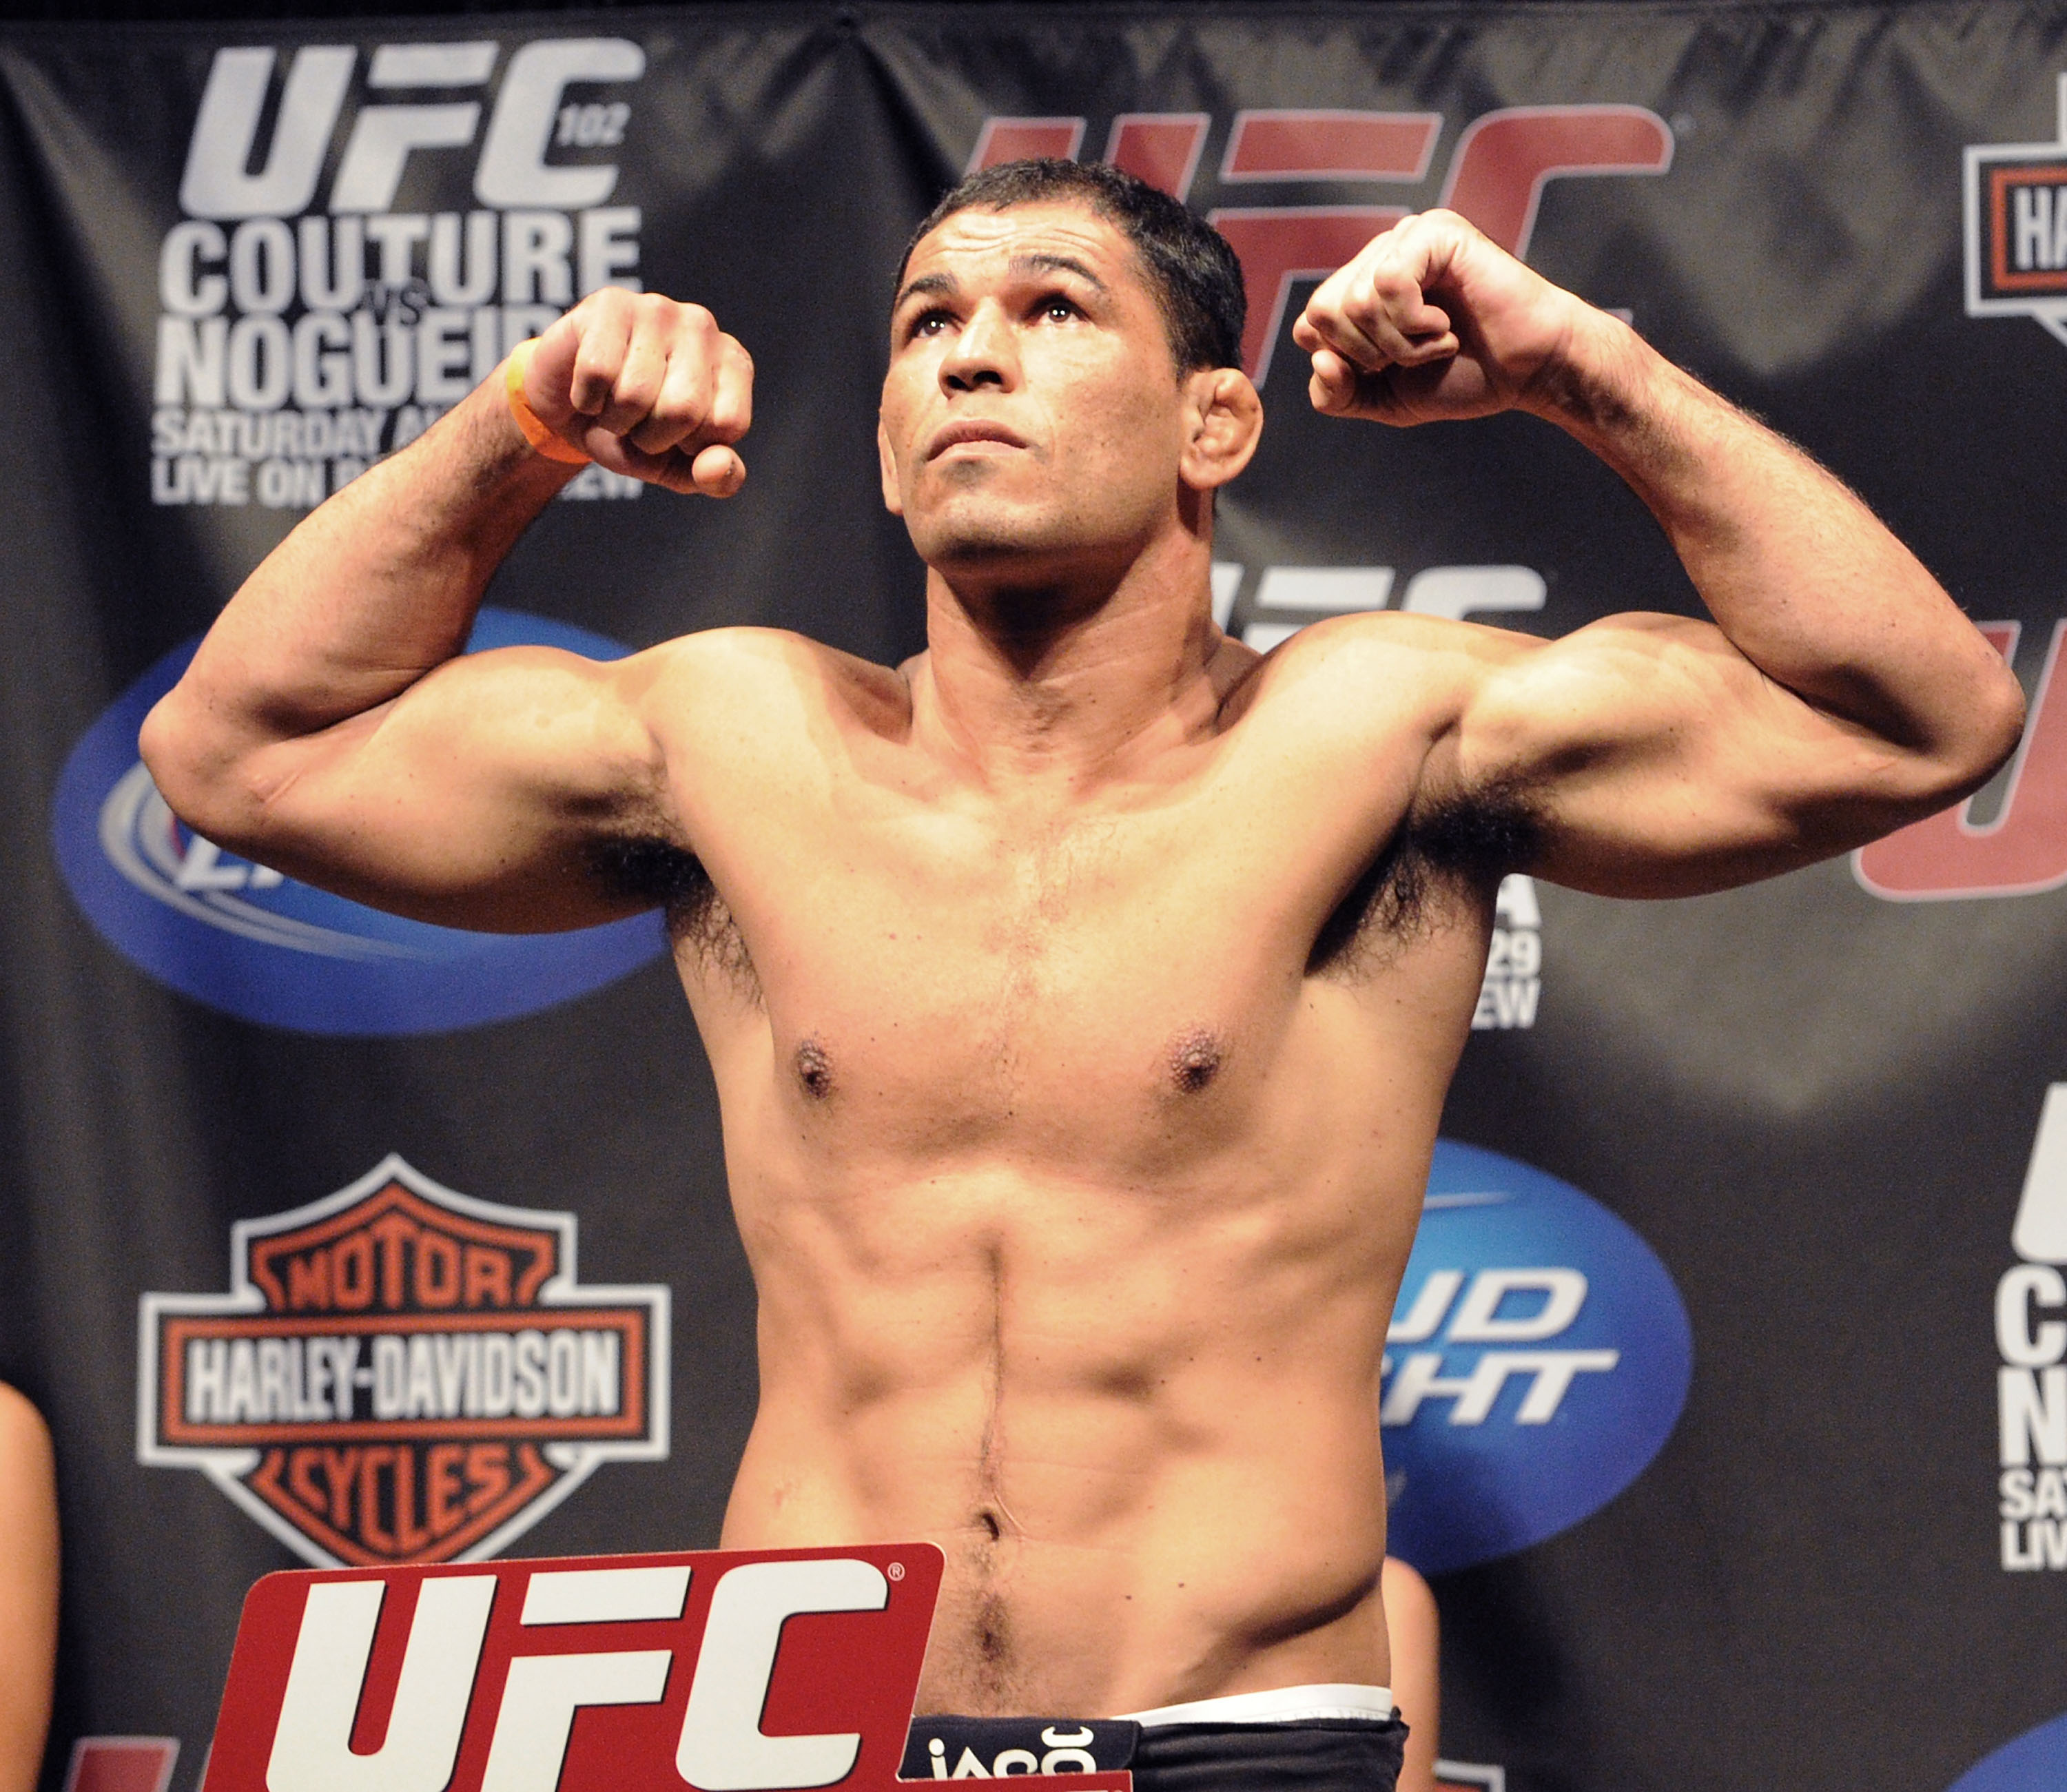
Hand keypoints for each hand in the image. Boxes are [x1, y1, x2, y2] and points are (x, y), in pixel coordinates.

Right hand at [517, 288, 752, 494]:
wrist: (570, 408)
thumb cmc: (634, 432)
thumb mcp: (679, 466)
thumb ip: (714, 477)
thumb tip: (718, 469)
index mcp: (733, 363)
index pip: (727, 425)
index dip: (690, 446)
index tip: (675, 433)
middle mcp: (702, 326)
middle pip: (683, 410)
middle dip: (650, 436)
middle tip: (637, 421)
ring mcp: (657, 308)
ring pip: (635, 394)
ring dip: (614, 419)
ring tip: (613, 402)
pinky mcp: (609, 304)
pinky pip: (597, 374)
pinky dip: (586, 399)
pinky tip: (589, 385)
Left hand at [1290, 210, 1586, 426]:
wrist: (1526, 370)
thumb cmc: (1462, 377)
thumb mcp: (1382, 400)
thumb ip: (1335, 393)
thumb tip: (1318, 357)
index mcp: (1360, 289)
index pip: (1310, 324)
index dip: (1344, 362)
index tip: (1390, 369)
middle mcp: (1377, 258)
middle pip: (1323, 311)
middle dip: (1369, 353)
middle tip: (1416, 355)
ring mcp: (1405, 240)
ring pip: (1355, 299)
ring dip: (1400, 342)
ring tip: (1438, 340)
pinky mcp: (1434, 233)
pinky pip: (1388, 281)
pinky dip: (1415, 321)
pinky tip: (1446, 324)